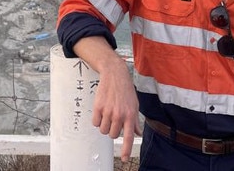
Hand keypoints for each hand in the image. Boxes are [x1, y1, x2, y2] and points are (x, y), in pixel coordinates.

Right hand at [73, 36, 141, 161]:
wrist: (115, 75)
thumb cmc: (125, 90)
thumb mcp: (134, 105)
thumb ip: (134, 121)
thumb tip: (137, 133)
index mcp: (130, 115)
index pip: (128, 137)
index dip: (126, 150)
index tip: (125, 159)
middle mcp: (119, 114)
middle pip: (112, 135)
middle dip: (113, 130)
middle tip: (114, 119)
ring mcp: (108, 111)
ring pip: (103, 130)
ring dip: (104, 125)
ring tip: (108, 113)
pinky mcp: (98, 107)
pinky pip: (95, 123)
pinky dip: (97, 120)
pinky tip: (101, 111)